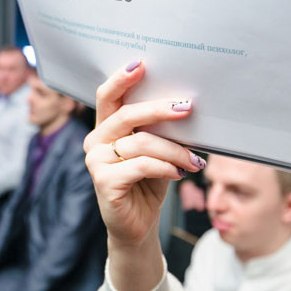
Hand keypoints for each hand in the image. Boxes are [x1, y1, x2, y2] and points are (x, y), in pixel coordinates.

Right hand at [83, 61, 203, 290]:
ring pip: (141, 143)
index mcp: (105, 128)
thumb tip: (183, 105)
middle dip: (159, 109)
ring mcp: (96, 161)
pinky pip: (141, 165)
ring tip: (194, 161)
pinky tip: (179, 173)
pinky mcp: (103, 181)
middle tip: (186, 107)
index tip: (141, 64)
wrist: (139, 226)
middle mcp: (95, 141)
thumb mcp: (155, 151)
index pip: (107, 97)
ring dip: (175, 150)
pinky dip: (166, 167)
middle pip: (126, 115)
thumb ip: (157, 130)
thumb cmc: (148, 183)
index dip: (121, 79)